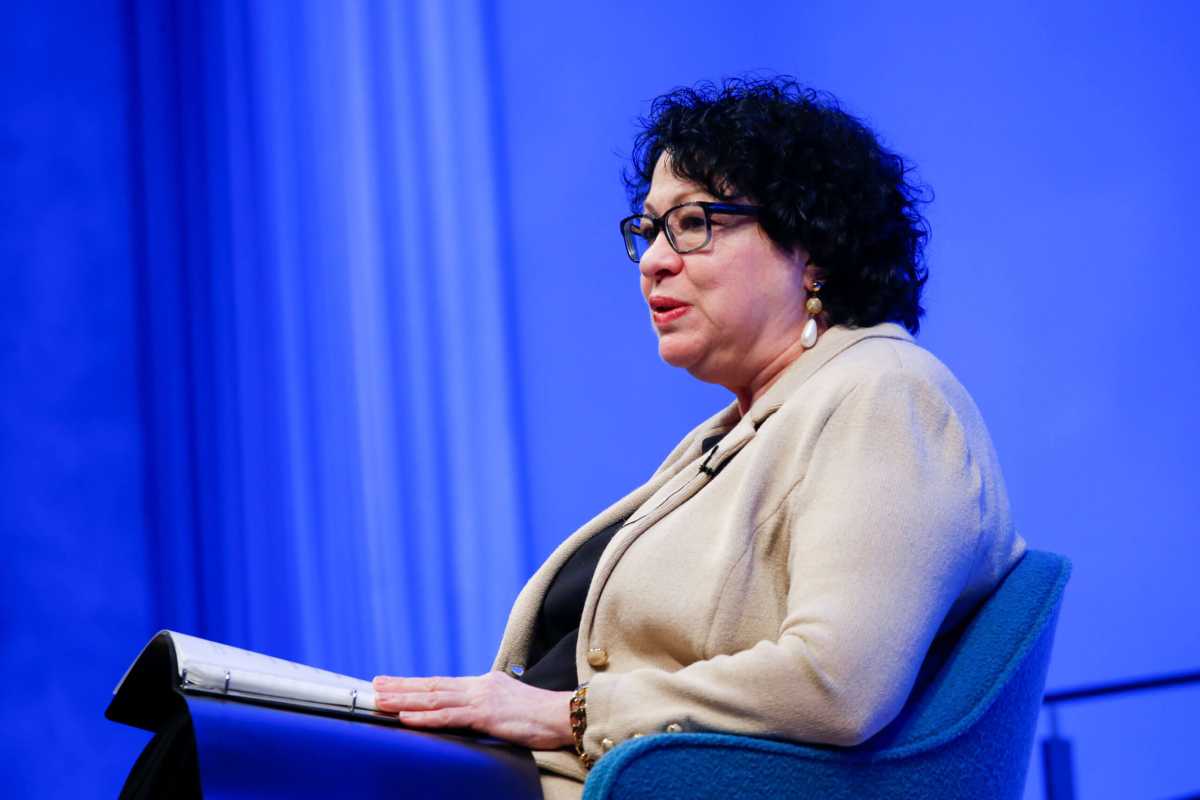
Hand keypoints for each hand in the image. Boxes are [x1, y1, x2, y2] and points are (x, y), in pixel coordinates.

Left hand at [372, 671, 573, 749]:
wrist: (564, 715)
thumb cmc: (540, 716)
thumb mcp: (509, 707)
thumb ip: (487, 707)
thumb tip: (472, 715)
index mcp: (483, 685)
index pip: (441, 683)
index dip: (414, 684)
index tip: (391, 683)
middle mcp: (478, 687)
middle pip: (432, 686)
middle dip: (401, 687)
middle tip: (374, 686)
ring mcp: (481, 699)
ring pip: (434, 698)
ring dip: (404, 700)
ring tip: (380, 700)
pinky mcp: (486, 715)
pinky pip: (449, 716)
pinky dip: (425, 716)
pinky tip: (406, 717)